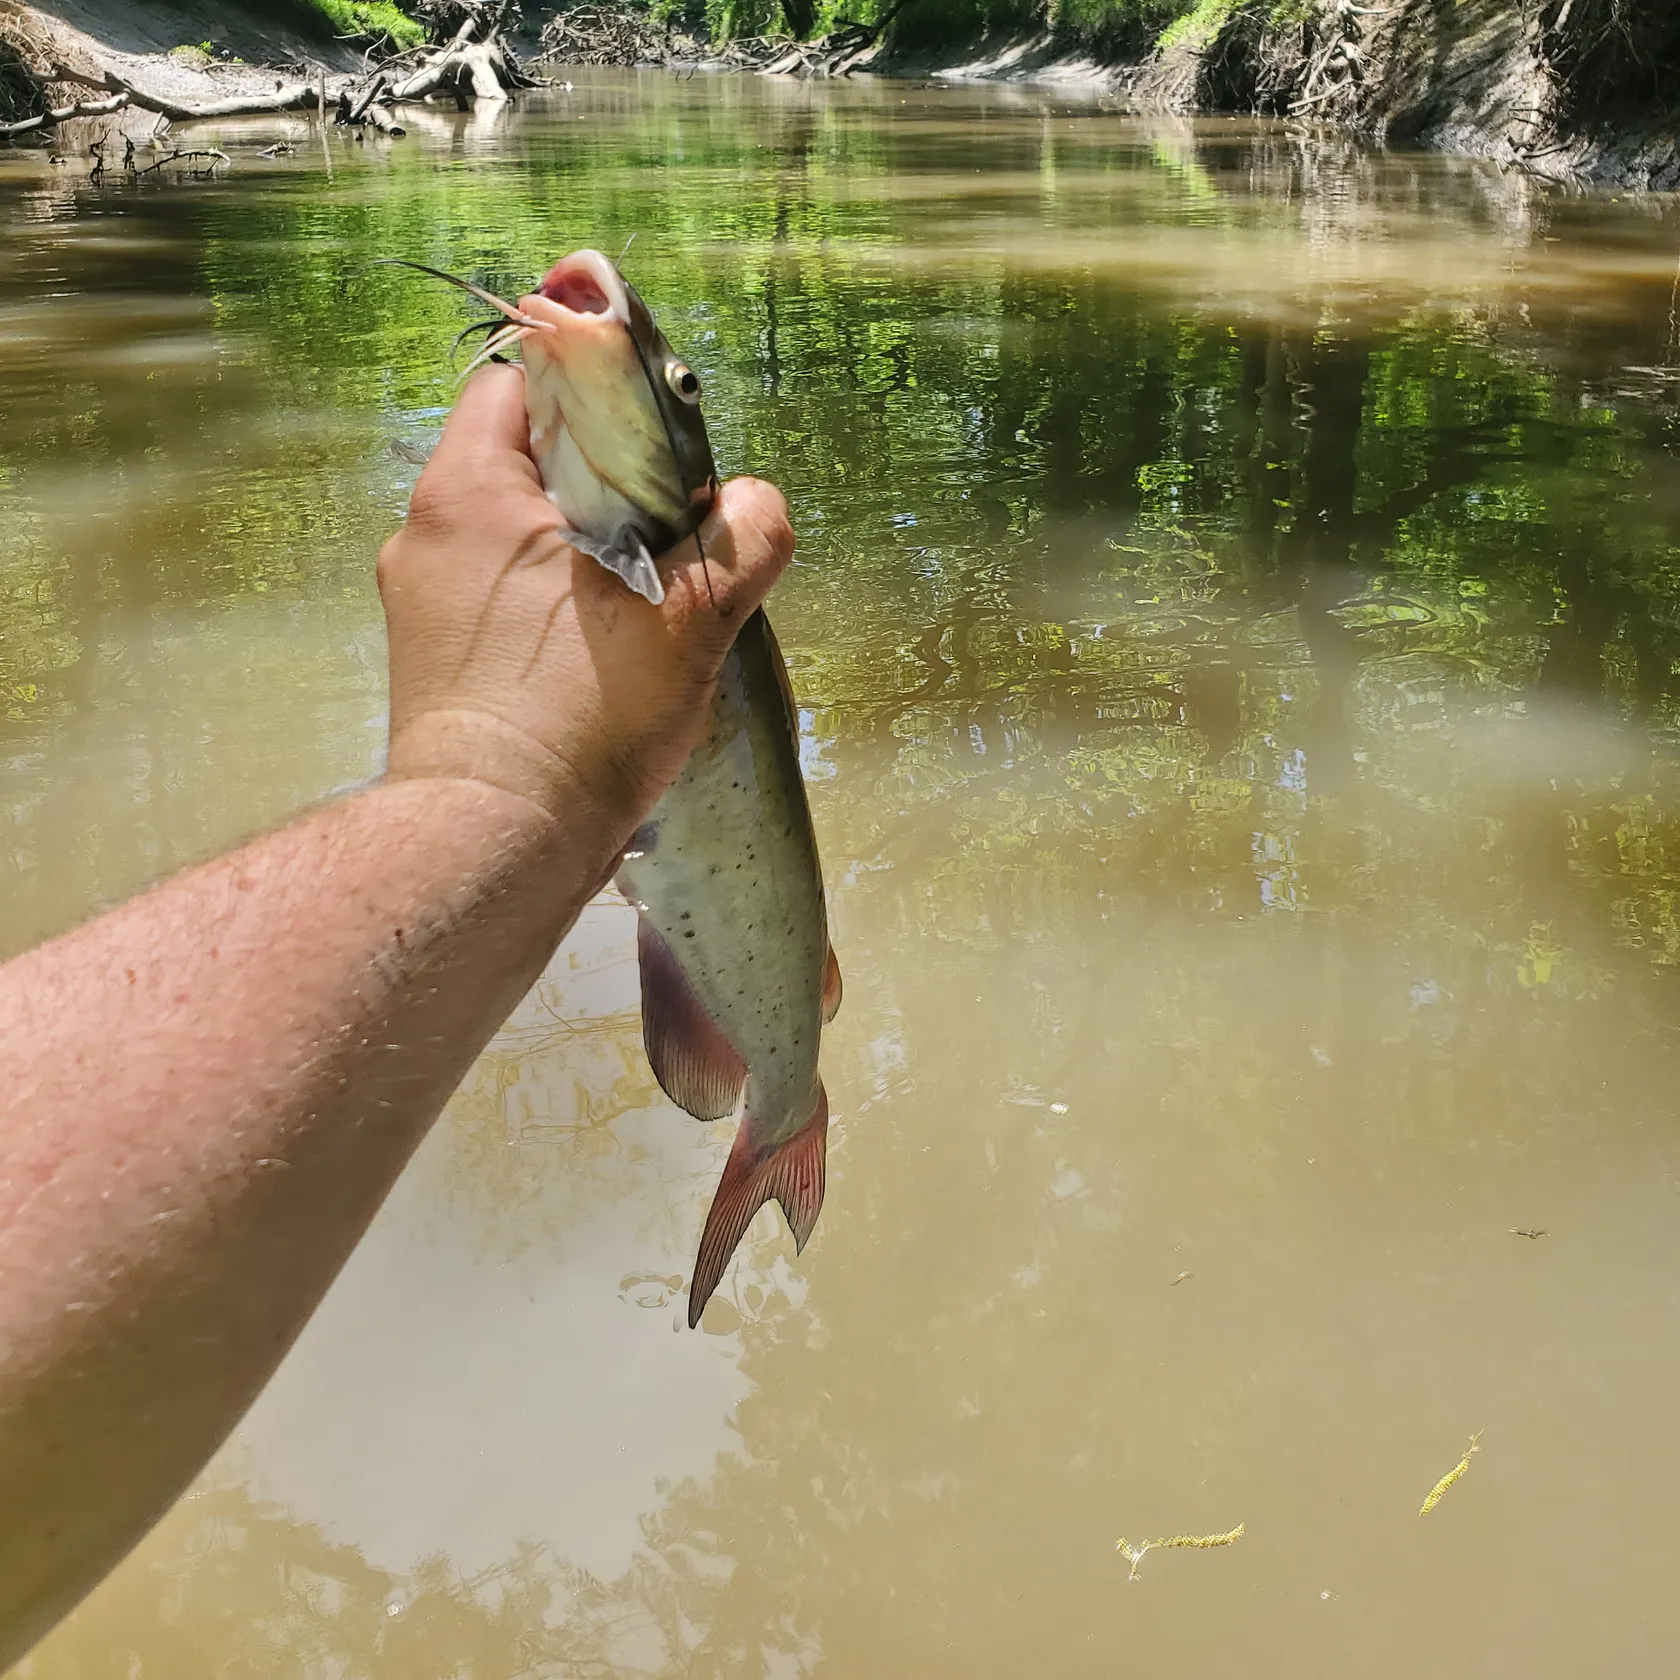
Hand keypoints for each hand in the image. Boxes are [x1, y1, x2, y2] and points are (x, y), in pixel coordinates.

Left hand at [377, 363, 793, 836]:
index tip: (652, 453)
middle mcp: (425, 534)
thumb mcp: (687, 619)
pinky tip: (600, 660)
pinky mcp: (434, 665)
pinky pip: (502, 603)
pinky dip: (551, 611)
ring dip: (580, 556)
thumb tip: (759, 505)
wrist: (496, 844)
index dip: (593, 399)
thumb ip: (741, 542)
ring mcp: (421, 604)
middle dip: (601, 490)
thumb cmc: (579, 716)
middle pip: (526, 467)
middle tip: (663, 540)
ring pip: (517, 540)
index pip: (521, 384)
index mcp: (468, 491)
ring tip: (639, 611)